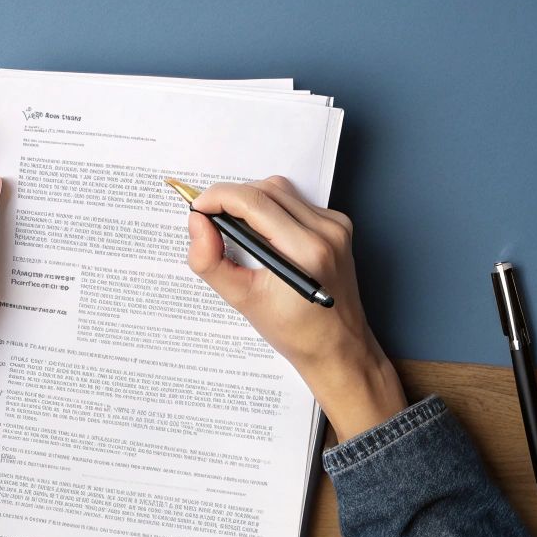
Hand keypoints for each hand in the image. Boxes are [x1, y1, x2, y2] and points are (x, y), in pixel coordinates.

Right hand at [187, 177, 406, 441]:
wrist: (338, 346)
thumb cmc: (294, 331)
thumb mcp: (242, 300)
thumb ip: (210, 261)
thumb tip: (197, 222)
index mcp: (304, 251)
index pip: (253, 201)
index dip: (218, 197)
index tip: (197, 208)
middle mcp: (325, 232)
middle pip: (265, 190)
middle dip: (232, 200)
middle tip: (212, 222)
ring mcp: (336, 226)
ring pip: (281, 191)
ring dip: (253, 202)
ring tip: (239, 231)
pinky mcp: (339, 226)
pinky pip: (297, 202)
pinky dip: (274, 210)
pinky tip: (268, 236)